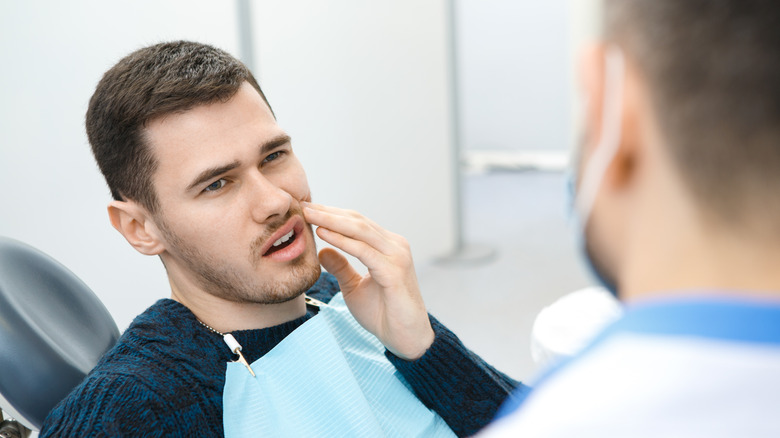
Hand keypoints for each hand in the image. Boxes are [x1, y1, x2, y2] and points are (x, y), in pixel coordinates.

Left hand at [302, 202, 433, 359]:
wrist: (405, 338)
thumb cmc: (383, 314)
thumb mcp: (354, 287)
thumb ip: (341, 267)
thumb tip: (322, 250)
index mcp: (388, 247)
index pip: (357, 223)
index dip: (331, 214)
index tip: (307, 210)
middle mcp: (395, 246)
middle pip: (357, 221)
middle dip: (328, 212)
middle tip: (303, 205)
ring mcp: (397, 256)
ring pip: (360, 230)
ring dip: (331, 220)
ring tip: (308, 214)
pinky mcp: (394, 271)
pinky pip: (363, 251)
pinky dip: (341, 241)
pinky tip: (322, 234)